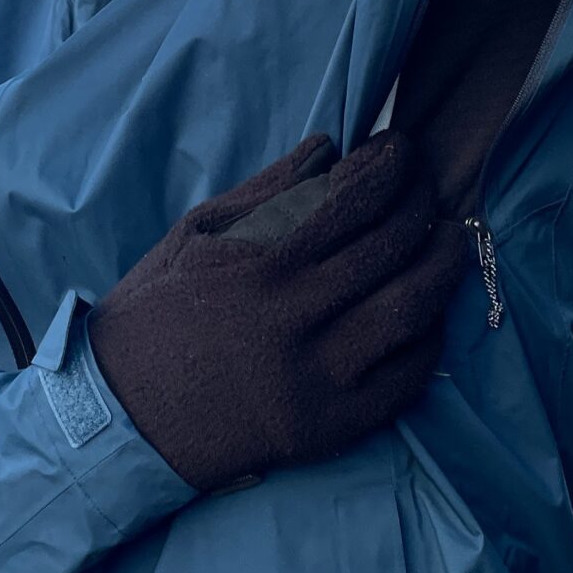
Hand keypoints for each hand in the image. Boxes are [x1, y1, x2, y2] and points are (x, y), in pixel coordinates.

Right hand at [87, 129, 464, 493]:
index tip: (402, 149)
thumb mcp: (193, 237)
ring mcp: (319, 375)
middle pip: (391, 245)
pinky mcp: (333, 424)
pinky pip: (406, 376)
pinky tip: (428, 310)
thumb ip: (266, 191)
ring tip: (449, 238)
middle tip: (428, 185)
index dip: (391, 165)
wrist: (122, 418)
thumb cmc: (156, 315)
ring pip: (412, 307)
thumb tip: (329, 147)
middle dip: (422, 203)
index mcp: (259, 262)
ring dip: (443, 264)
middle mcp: (295, 316)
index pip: (354, 198)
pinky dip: (429, 336)